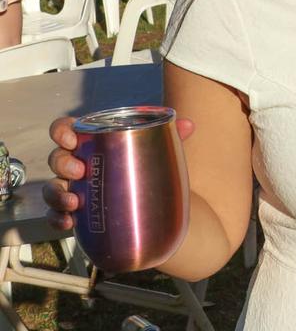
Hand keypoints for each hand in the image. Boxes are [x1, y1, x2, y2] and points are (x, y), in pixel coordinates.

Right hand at [43, 115, 194, 229]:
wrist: (152, 202)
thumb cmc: (147, 165)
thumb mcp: (159, 150)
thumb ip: (172, 135)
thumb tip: (189, 124)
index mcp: (94, 141)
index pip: (67, 129)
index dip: (62, 130)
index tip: (72, 138)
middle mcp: (79, 163)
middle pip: (58, 158)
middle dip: (62, 163)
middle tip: (80, 170)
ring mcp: (74, 188)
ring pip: (53, 188)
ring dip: (57, 194)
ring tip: (74, 202)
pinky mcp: (75, 212)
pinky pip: (55, 216)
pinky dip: (57, 219)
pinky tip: (68, 223)